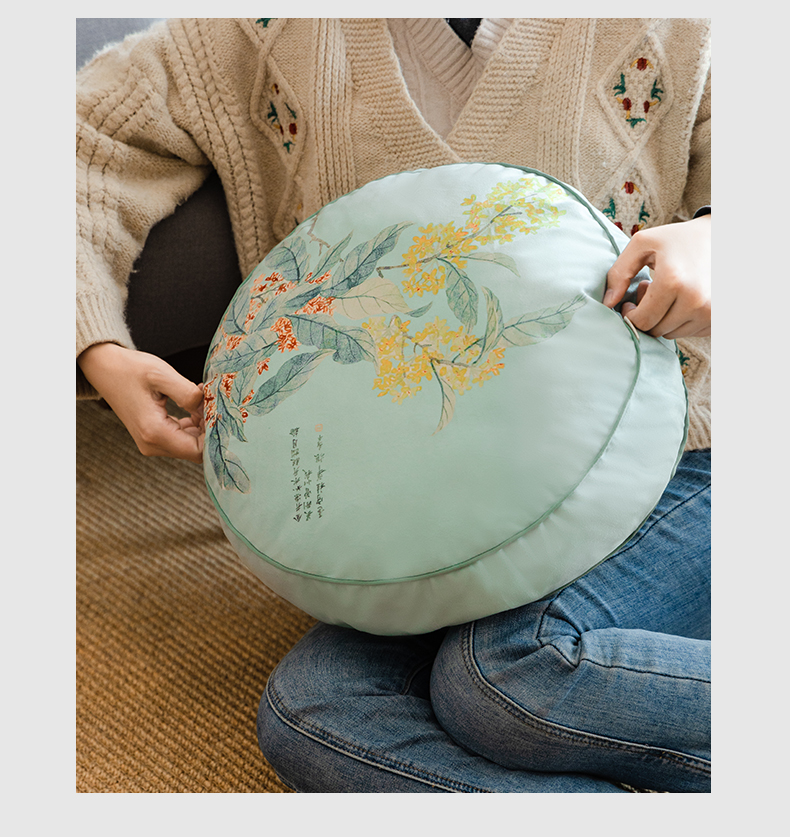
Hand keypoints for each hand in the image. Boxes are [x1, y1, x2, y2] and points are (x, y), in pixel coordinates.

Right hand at [78, 343, 204, 463]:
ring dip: (202, 425)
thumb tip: (209, 408)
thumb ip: (188, 394)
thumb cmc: (131, 369)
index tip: (219, 411)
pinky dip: (193, 424)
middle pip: (195, 450)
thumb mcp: (162, 375)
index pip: (198, 451)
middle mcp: (152, 444)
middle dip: (209, 428)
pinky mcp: (153, 437)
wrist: (105, 368)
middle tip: (213, 402)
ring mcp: (151, 443)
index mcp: (154, 433)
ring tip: (201, 399)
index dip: (214, 434)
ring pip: (190, 444)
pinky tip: (194, 404)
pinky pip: (182, 438)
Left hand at [604, 214, 710, 338]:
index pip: (642, 321)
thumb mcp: (643, 244)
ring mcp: (712, 312)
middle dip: (646, 315)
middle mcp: (696, 300)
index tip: (629, 301)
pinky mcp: (719, 318)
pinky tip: (683, 299)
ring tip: (668, 293)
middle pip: (656, 330)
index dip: (630, 315)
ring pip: (672, 333)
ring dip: (664, 318)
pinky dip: (681, 320)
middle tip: (649, 291)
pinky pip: (690, 332)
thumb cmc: (677, 239)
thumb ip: (619, 272)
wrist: (722, 235)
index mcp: (674, 282)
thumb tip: (608, 304)